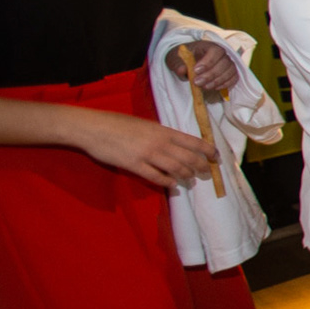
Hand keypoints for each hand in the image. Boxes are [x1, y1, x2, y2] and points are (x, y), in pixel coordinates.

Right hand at [77, 110, 215, 189]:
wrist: (93, 128)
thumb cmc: (118, 123)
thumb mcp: (145, 124)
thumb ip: (161, 134)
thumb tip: (175, 144)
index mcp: (163, 131)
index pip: (193, 142)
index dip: (208, 150)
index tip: (216, 157)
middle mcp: (159, 143)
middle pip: (188, 158)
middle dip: (201, 167)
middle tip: (206, 173)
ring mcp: (147, 155)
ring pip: (175, 169)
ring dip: (186, 176)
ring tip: (191, 179)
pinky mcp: (134, 166)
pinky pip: (156, 177)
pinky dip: (167, 182)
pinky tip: (173, 185)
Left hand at [163, 40, 239, 92]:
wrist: (187, 62)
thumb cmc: (182, 59)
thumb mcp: (175, 59)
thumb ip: (178, 64)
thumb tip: (182, 70)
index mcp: (208, 46)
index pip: (215, 51)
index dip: (208, 62)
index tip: (196, 71)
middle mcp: (221, 53)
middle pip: (224, 63)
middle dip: (211, 74)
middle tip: (197, 83)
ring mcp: (227, 63)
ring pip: (230, 71)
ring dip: (218, 81)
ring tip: (204, 87)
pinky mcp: (230, 73)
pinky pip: (234, 78)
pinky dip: (226, 84)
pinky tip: (214, 88)